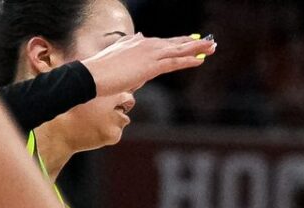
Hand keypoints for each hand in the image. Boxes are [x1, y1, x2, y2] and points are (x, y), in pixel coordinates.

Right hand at [81, 33, 214, 95]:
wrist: (91, 75)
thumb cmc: (100, 69)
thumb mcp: (118, 53)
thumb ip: (131, 45)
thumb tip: (140, 36)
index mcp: (138, 42)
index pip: (163, 42)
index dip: (179, 42)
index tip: (192, 40)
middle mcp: (146, 44)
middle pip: (174, 43)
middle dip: (193, 43)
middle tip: (210, 42)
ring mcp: (149, 54)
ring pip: (178, 50)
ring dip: (197, 48)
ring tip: (212, 47)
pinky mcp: (150, 66)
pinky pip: (174, 63)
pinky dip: (188, 61)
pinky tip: (200, 60)